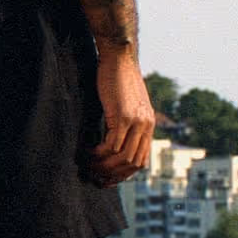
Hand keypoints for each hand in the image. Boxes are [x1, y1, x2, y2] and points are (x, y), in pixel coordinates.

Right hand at [88, 46, 155, 184]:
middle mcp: (146, 126)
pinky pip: (111, 145)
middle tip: (94, 175)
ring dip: (103, 165)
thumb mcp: (128, 105)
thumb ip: (127, 123)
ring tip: (88, 164)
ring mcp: (136, 122)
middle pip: (133, 163)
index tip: (107, 179)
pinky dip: (98, 153)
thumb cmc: (119, 80)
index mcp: (149, 126)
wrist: (120, 58)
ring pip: (122, 157)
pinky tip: (88, 151)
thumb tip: (113, 143)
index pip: (141, 161)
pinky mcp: (122, 116)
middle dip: (113, 174)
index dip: (124, 175)